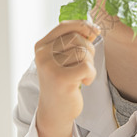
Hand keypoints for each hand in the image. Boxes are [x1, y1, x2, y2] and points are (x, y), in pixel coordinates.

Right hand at [34, 20, 99, 136]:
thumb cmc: (63, 82)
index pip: (64, 26)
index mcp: (41, 46)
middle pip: (77, 38)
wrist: (55, 111)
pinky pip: (87, 67)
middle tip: (86, 64)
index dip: (83, 25)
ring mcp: (50, 66)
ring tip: (82, 75)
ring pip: (83, 52)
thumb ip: (77, 42)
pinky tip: (84, 82)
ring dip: (90, 64)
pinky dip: (91, 74)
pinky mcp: (61, 79)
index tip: (95, 31)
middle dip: (89, 49)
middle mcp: (42, 54)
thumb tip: (94, 28)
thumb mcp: (66, 58)